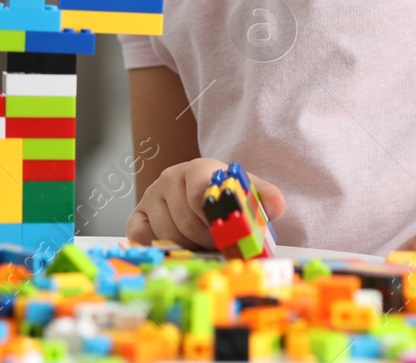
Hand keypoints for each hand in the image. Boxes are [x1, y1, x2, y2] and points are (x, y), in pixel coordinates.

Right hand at [125, 158, 287, 248]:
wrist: (202, 195)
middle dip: (208, 240)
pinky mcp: (137, 215)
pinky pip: (143, 237)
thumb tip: (277, 206)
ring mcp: (151, 196)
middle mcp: (170, 178)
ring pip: (167, 234)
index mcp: (199, 168)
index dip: (216, 220)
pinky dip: (163, 248)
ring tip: (203, 244)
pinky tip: (179, 246)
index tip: (228, 234)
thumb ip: (264, 198)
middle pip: (187, 221)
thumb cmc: (226, 197)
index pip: (202, 194)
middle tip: (221, 246)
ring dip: (189, 247)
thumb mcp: (247, 194)